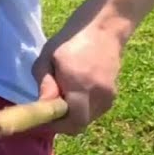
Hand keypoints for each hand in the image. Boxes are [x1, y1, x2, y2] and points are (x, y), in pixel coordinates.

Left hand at [31, 21, 125, 135]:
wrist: (104, 28)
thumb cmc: (70, 40)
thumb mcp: (48, 58)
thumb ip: (45, 84)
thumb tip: (44, 106)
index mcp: (81, 86)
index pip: (73, 122)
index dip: (55, 126)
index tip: (39, 121)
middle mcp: (99, 95)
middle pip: (80, 124)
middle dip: (61, 123)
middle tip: (46, 113)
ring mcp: (110, 96)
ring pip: (88, 119)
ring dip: (71, 116)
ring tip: (59, 100)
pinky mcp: (113, 94)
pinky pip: (95, 111)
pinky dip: (82, 109)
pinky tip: (72, 95)